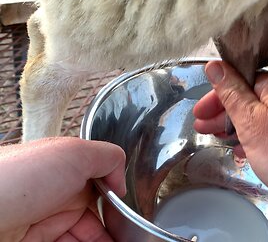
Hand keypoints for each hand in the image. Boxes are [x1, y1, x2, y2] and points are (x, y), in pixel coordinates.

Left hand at [0, 137, 125, 241]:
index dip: (118, 209)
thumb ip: (108, 158)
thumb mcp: (74, 152)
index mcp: (66, 174)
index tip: (132, 224)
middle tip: (129, 241)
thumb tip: (122, 181)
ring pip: (82, 238)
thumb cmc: (17, 178)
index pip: (101, 194)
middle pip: (94, 223)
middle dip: (112, 234)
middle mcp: (55, 201)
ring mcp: (43, 228)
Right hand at [193, 61, 267, 209]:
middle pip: (252, 97)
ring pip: (264, 115)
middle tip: (205, 129)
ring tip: (224, 142)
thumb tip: (215, 65)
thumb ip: (231, 92)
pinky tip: (250, 151)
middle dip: (226, 114)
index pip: (240, 80)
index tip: (201, 113)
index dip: (217, 98)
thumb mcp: (250, 121)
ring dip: (241, 127)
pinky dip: (261, 138)